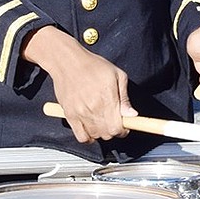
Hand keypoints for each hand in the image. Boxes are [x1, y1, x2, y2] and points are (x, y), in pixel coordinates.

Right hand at [23, 25, 135, 143]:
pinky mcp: (69, 115)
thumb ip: (125, 97)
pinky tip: (91, 129)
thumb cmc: (93, 65)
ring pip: (96, 136)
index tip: (125, 125)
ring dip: (102, 133)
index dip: (124, 130)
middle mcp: (93, 108)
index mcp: (107, 98)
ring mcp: (80, 113)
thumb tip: (132, 115)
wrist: (67, 61)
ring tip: (102, 122)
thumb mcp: (117, 75)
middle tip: (114, 121)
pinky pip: (81, 136)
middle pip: (107, 134)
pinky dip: (88, 137)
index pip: (117, 127)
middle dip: (114, 130)